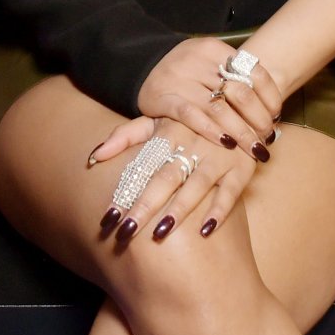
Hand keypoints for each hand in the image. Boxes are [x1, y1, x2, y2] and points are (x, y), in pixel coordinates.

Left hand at [93, 116, 255, 244]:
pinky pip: (230, 191)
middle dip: (146, 205)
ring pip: (197, 184)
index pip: (142, 166)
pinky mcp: (241, 167)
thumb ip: (126, 136)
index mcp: (170, 132)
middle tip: (126, 232)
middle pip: (165, 178)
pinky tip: (205, 230)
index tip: (108, 218)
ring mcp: (219, 155)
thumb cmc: (190, 119)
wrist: (239, 101)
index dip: (125, 191)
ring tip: (160, 233)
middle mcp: (193, 142)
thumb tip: (93, 156)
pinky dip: (220, 209)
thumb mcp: (158, 119)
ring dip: (179, 209)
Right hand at [135, 37, 280, 162]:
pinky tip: (227, 144)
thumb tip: (272, 109)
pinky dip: (211, 131)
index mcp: (213, 48)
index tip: (277, 116)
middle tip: (268, 137)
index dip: (270, 96)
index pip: (253, 70)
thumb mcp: (209, 64)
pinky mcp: (162, 98)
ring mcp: (178, 79)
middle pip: (239, 92)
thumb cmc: (187, 72)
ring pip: (219, 108)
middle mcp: (196, 60)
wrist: (142, 66)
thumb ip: (235, 78)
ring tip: (255, 148)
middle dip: (259, 118)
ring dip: (241, 132)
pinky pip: (191, 116)